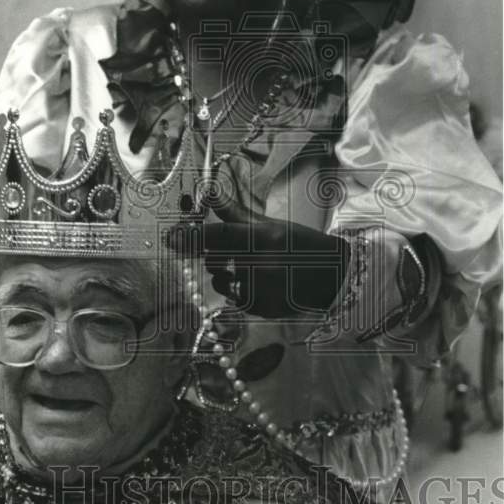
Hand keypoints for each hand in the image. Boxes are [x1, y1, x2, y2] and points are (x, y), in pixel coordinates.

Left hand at [202, 206, 348, 317]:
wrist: (334, 277)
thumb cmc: (300, 246)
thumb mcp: (270, 226)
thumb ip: (235, 214)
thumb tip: (209, 193)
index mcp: (264, 238)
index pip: (218, 235)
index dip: (191, 237)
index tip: (169, 238)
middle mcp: (262, 264)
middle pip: (215, 261)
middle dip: (214, 257)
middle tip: (230, 254)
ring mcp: (263, 290)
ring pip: (221, 282)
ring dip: (225, 275)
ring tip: (250, 269)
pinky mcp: (264, 309)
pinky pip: (234, 300)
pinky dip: (240, 292)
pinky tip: (260, 285)